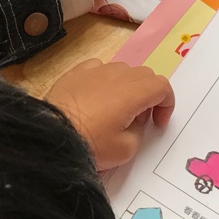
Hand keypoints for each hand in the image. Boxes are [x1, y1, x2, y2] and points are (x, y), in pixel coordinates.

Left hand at [46, 59, 174, 169]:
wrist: (51, 136)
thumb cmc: (91, 143)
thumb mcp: (125, 149)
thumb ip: (139, 132)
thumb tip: (134, 121)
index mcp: (134, 91)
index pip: (162, 86)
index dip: (166, 104)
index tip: (158, 123)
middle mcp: (117, 74)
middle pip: (145, 75)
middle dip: (149, 96)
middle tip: (139, 119)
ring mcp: (95, 70)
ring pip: (122, 70)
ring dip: (127, 87)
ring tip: (116, 110)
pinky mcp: (76, 72)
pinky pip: (99, 69)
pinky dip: (105, 80)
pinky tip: (96, 98)